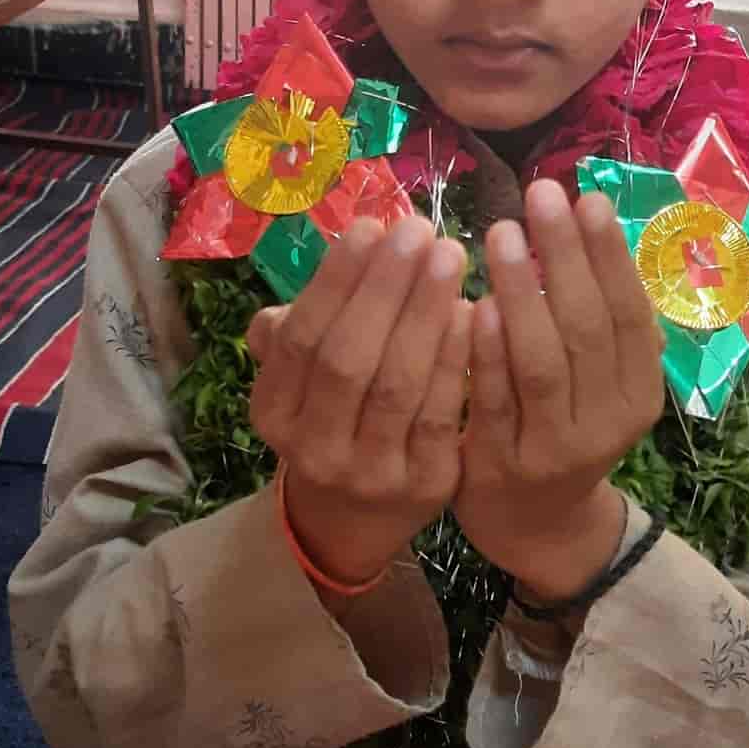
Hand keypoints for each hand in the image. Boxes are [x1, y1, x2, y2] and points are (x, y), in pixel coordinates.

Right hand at [248, 216, 470, 589]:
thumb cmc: (331, 420)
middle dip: (386, 288)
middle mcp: (314, 448)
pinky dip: (456, 360)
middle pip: (348, 359)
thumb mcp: (299, 382)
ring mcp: (371, 473)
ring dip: (426, 313)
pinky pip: (442, 415)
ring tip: (451, 256)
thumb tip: (335, 258)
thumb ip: (301, 323)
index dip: (336, 280)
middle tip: (420, 230)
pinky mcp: (425, 486)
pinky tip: (474, 311)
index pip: (302, 338)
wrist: (354, 522)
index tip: (371, 225)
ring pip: (397, 385)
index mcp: (274, 412)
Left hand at [455, 178, 665, 598]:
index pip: (632, 314)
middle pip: (589, 330)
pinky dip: (486, 349)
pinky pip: (495, 399)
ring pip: (543, 363)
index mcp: (640, 392)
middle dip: (566, 256)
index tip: (587, 197)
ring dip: (522, 292)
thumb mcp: (602, 385)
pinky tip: (472, 302)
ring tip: (502, 232)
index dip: (611, 255)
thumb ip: (603, 325)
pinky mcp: (503, 465)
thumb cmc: (564, 427)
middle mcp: (608, 422)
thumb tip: (595, 230)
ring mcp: (556, 449)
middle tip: (541, 193)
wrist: (534, 524)